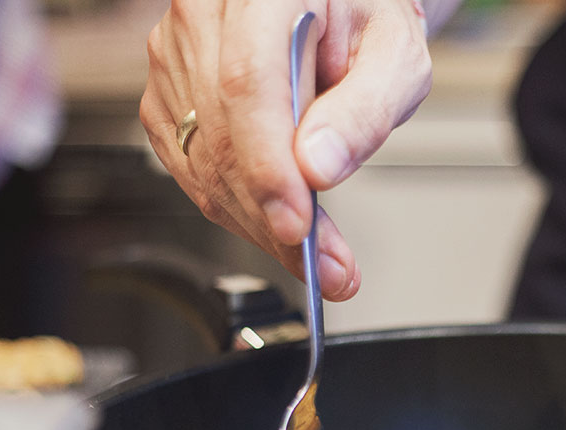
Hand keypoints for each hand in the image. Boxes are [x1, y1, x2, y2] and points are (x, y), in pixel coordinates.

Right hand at [140, 0, 431, 297]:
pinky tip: (282, 223)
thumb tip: (319, 166)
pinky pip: (194, 171)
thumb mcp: (397, 56)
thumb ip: (365, 109)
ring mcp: (176, 56)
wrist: (339, 7)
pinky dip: (240, 211)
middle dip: (274, 215)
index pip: (248, 82)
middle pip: (222, 134)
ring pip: (203, 163)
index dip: (267, 164)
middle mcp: (205, 15)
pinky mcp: (169, 97)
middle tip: (329, 266)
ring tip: (318, 255)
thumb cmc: (367, 19)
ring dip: (259, 224)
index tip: (297, 224)